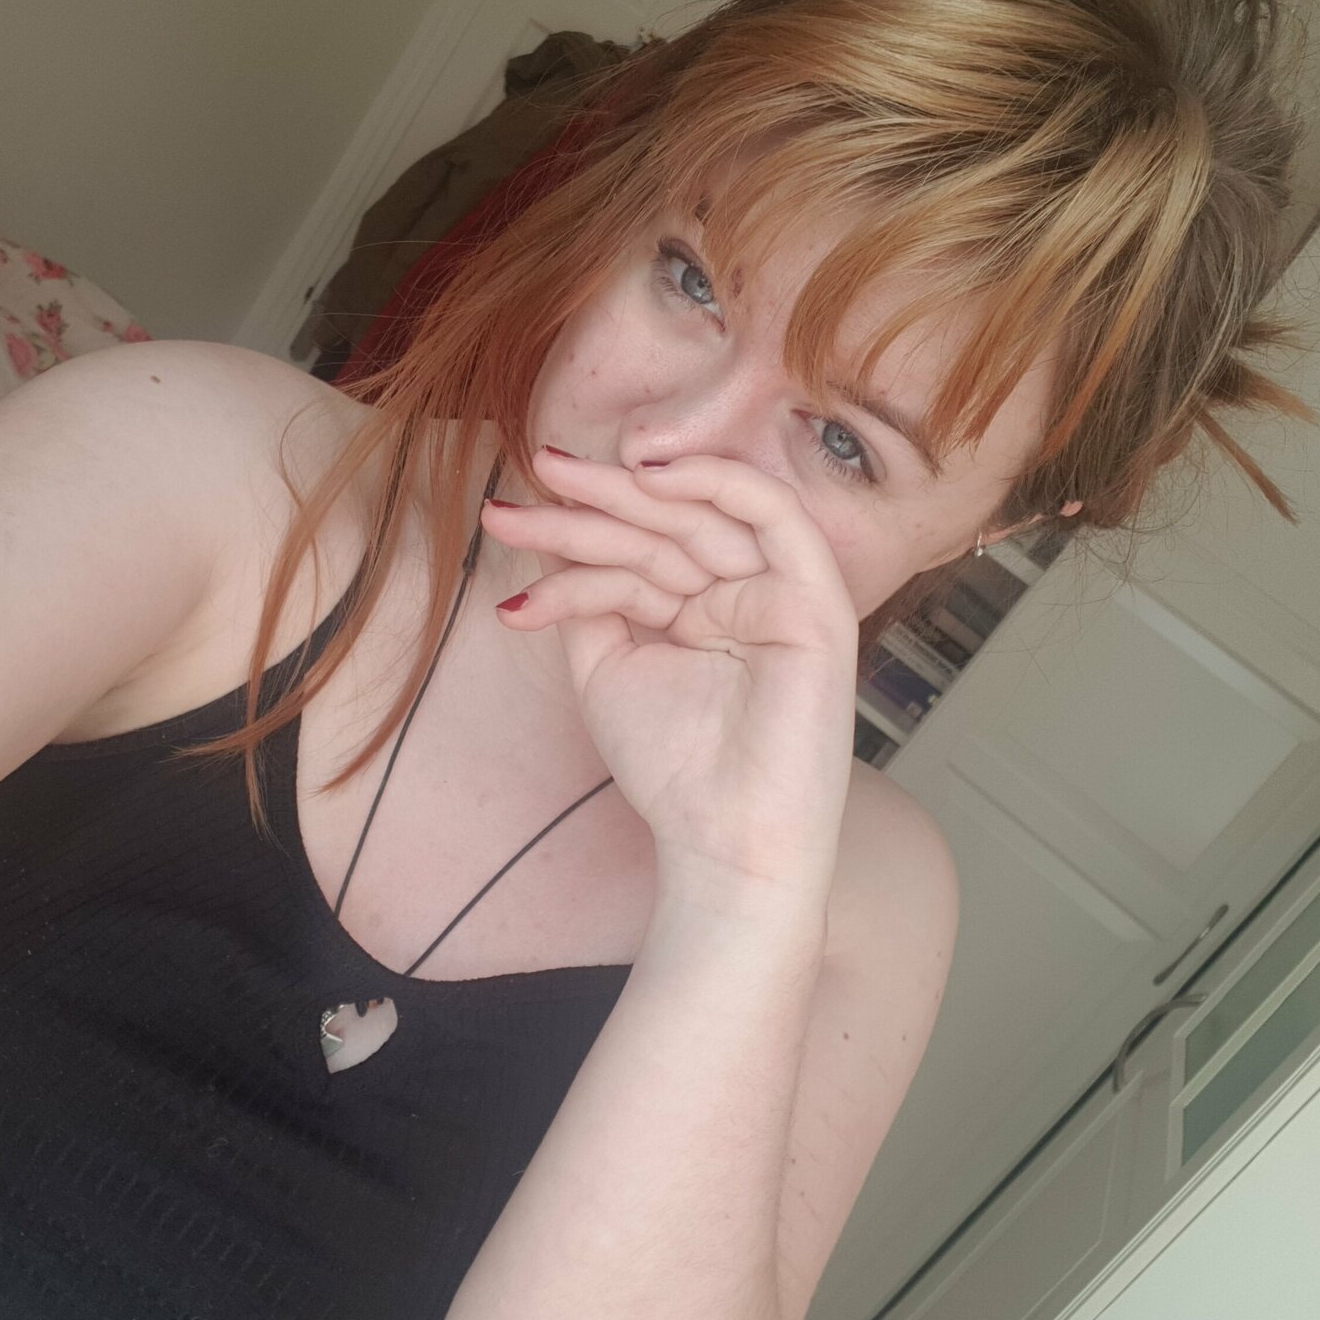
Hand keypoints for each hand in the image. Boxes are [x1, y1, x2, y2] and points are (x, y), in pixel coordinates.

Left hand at [479, 448, 859, 910]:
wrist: (724, 845)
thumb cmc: (674, 771)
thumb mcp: (608, 669)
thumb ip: (589, 599)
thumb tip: (552, 538)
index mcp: (703, 610)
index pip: (634, 553)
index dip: (569, 536)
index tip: (504, 524)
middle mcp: (743, 594)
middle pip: (661, 529)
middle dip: (587, 504)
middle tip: (519, 488)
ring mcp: (781, 593)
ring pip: (699, 517)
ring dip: (623, 494)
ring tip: (550, 478)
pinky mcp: (815, 599)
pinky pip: (774, 514)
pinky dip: (717, 481)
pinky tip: (648, 474)